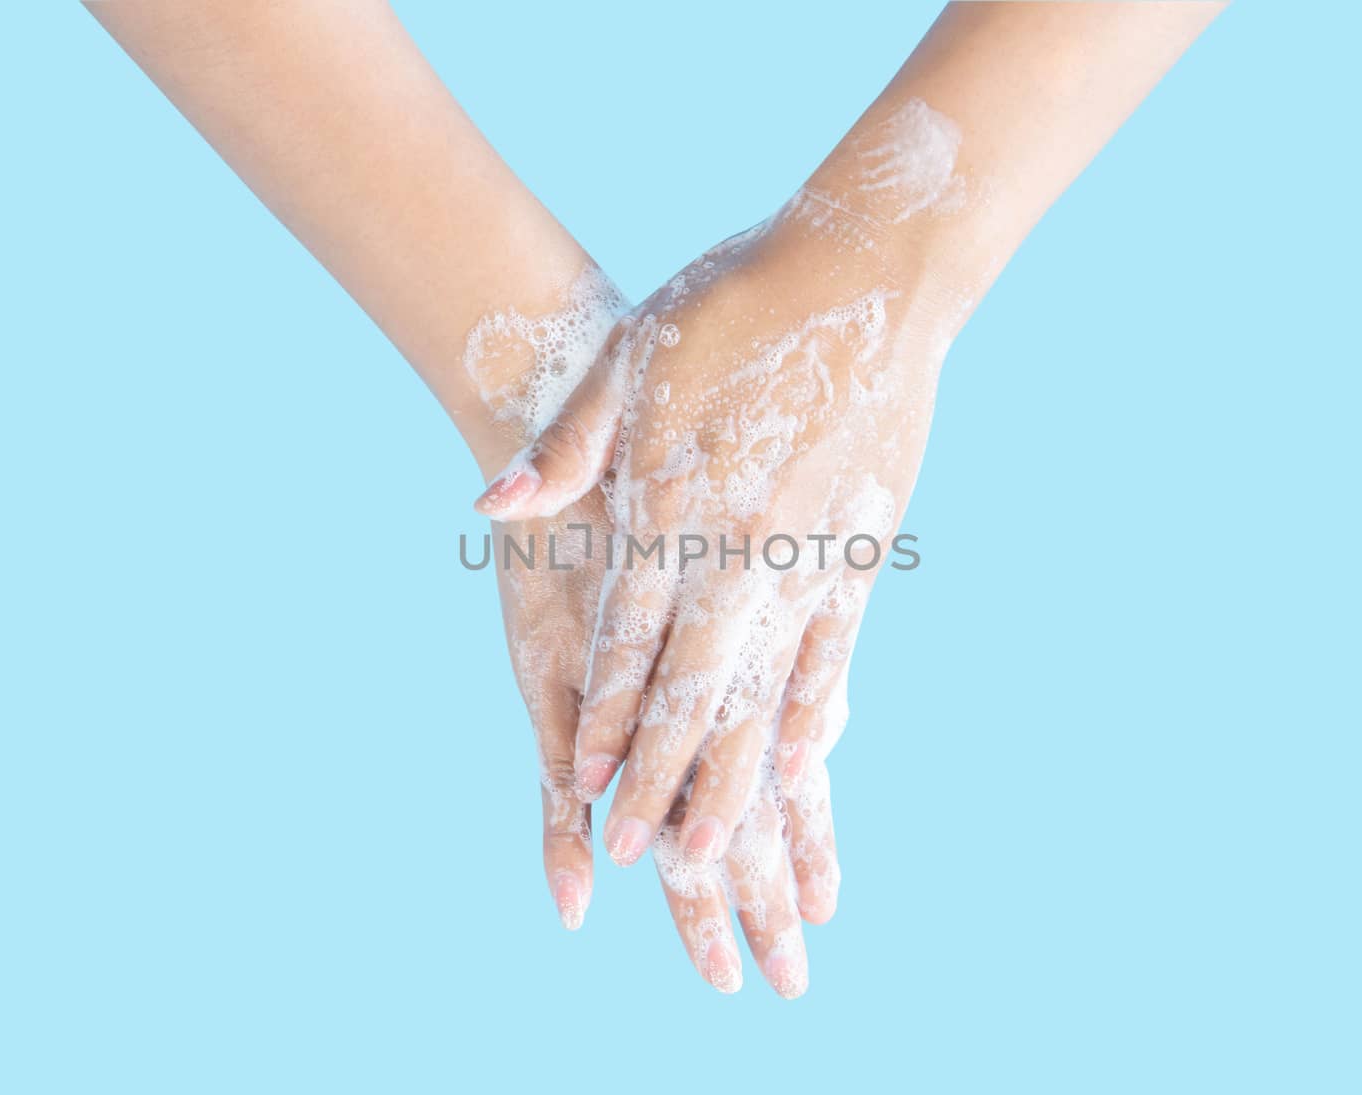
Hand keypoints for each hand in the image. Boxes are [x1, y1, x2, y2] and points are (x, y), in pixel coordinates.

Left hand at [474, 96, 985, 930]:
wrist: (869, 266)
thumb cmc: (734, 300)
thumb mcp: (630, 356)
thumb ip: (568, 445)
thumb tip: (493, 508)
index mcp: (673, 501)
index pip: (626, 637)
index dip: (604, 718)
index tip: (583, 793)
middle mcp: (739, 544)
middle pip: (692, 684)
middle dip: (663, 776)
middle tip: (644, 860)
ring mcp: (807, 551)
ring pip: (765, 685)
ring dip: (735, 772)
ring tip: (717, 849)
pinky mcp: (860, 546)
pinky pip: (835, 650)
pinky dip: (815, 713)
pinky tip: (804, 766)